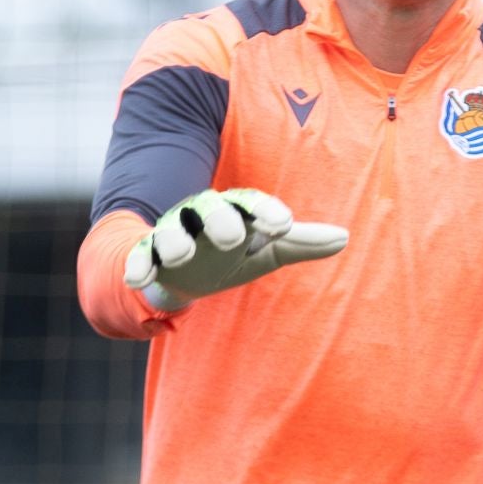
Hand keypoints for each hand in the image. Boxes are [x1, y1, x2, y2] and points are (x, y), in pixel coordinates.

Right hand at [123, 188, 347, 311]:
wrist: (178, 272)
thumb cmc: (228, 255)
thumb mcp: (264, 251)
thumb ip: (300, 243)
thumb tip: (345, 237)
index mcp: (233, 211)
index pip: (250, 203)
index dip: (266, 211)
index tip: (284, 225)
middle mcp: (201, 217)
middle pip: (209, 207)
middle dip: (219, 219)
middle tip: (232, 237)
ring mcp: (172, 234)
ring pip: (171, 230)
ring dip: (174, 240)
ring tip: (181, 254)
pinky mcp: (146, 256)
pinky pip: (139, 257)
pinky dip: (137, 266)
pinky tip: (138, 279)